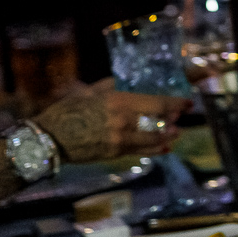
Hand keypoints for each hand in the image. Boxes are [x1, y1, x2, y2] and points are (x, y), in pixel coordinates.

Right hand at [33, 79, 191, 161]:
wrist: (50, 138)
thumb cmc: (68, 111)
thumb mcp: (90, 91)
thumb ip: (111, 86)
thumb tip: (125, 82)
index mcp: (118, 101)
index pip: (155, 102)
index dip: (174, 103)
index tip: (187, 102)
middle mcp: (123, 121)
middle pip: (157, 121)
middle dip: (174, 120)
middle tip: (183, 117)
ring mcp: (119, 140)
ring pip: (151, 140)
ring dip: (166, 137)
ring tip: (176, 135)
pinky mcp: (114, 153)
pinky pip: (138, 151)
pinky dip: (153, 149)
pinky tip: (162, 148)